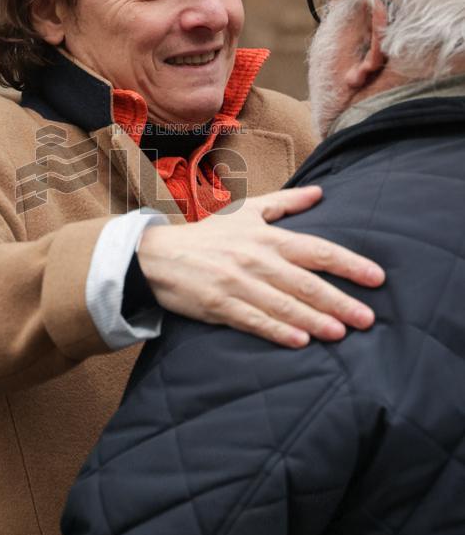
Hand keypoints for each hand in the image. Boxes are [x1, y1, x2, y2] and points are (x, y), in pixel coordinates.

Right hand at [137, 185, 384, 347]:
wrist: (158, 256)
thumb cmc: (207, 235)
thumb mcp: (246, 211)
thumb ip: (285, 203)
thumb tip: (320, 192)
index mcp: (266, 236)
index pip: (316, 250)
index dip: (348, 264)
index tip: (375, 277)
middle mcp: (256, 259)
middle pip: (306, 282)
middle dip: (339, 301)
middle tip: (367, 318)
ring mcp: (237, 283)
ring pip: (284, 305)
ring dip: (314, 320)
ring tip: (341, 333)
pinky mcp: (220, 305)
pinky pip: (254, 321)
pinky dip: (278, 331)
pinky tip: (300, 342)